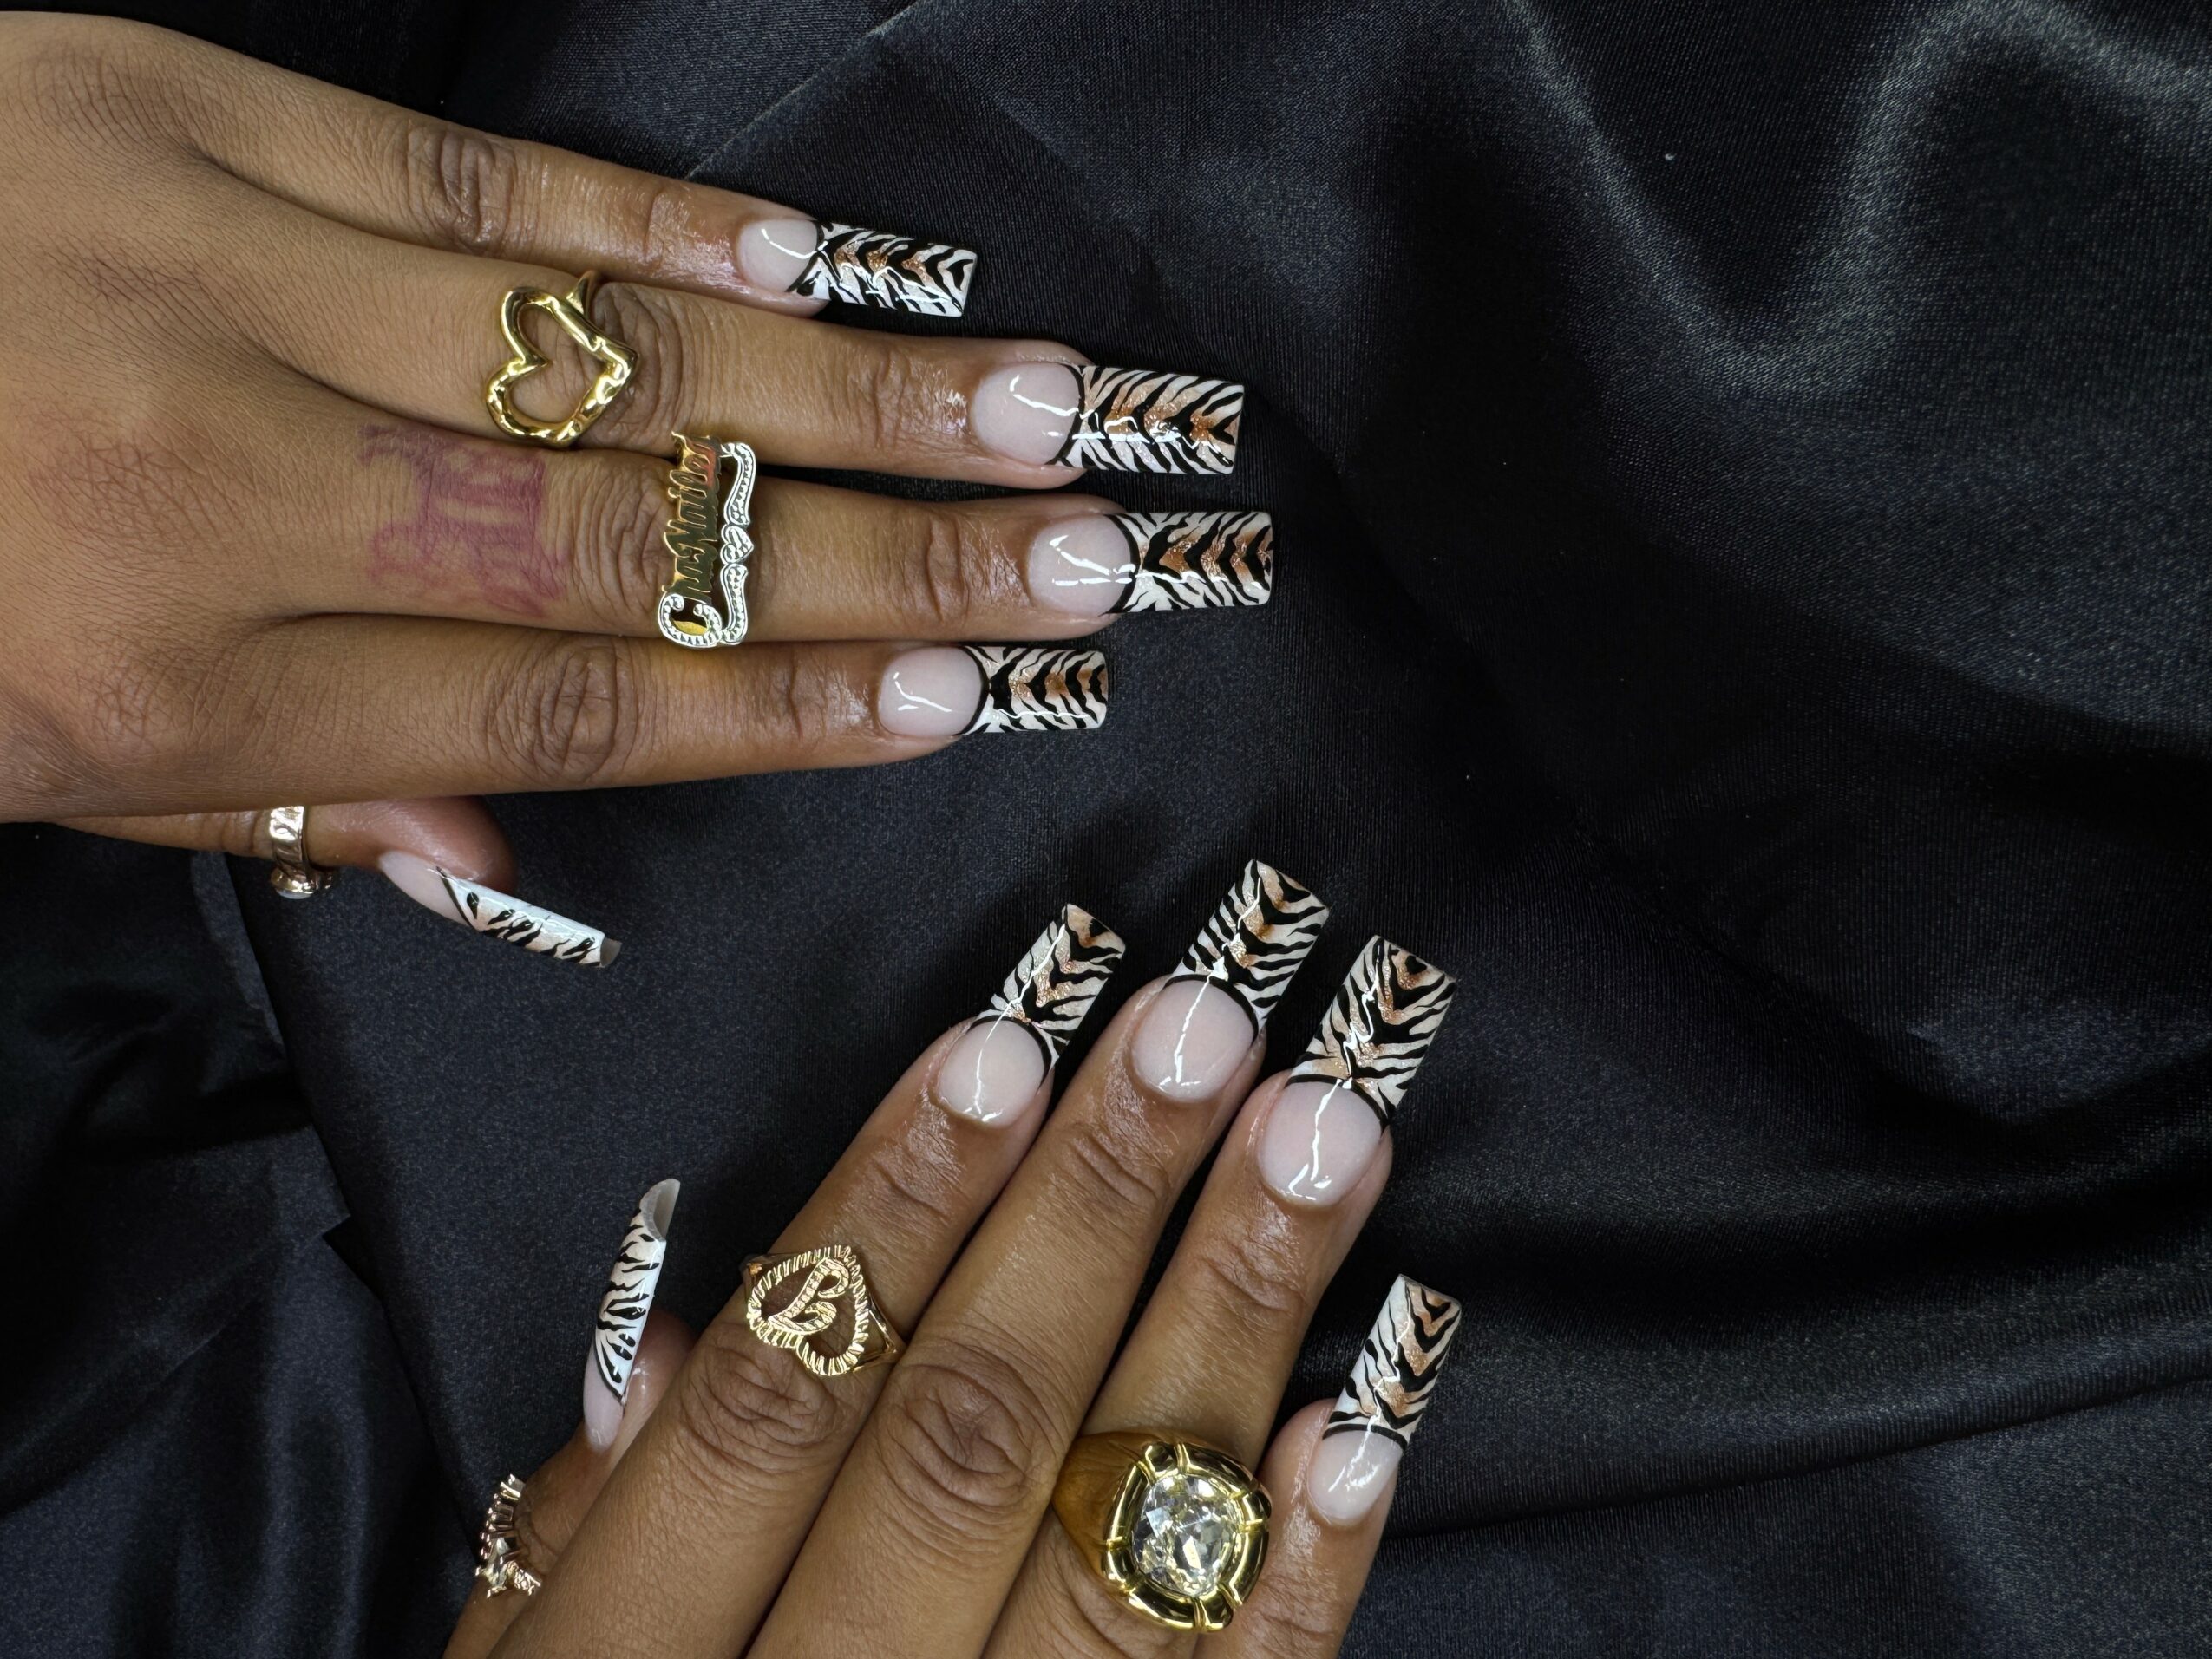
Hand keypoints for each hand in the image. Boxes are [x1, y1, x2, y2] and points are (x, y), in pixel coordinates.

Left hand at [0, 16, 1263, 952]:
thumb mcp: (9, 766)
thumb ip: (275, 805)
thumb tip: (512, 864)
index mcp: (171, 677)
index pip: (562, 710)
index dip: (781, 706)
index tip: (963, 693)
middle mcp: (217, 482)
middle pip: (630, 536)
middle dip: (888, 551)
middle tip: (1088, 550)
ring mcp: (200, 267)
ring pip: (595, 346)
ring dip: (840, 376)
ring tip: (1030, 398)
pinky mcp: (161, 99)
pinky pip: (470, 178)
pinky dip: (662, 218)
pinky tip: (818, 249)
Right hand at [442, 864, 1460, 1656]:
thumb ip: (581, 1544)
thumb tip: (690, 1330)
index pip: (778, 1401)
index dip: (895, 1211)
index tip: (1008, 1037)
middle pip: (968, 1439)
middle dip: (1093, 1213)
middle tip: (1205, 1028)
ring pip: (1121, 1547)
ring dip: (1233, 1326)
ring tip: (1326, 1141)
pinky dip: (1301, 1570)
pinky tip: (1369, 1413)